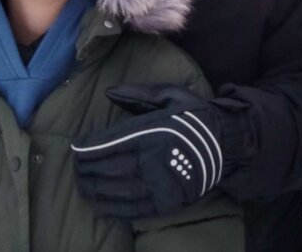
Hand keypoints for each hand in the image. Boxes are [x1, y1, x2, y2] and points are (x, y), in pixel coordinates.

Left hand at [72, 84, 224, 218]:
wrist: (226, 143)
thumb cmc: (194, 116)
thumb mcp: (169, 95)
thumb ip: (138, 95)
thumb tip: (108, 93)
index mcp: (152, 131)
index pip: (108, 144)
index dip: (87, 148)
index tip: (76, 148)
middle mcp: (153, 159)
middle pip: (107, 169)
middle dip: (86, 169)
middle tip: (75, 168)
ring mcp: (160, 183)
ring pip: (116, 190)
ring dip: (94, 189)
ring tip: (82, 185)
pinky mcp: (167, 202)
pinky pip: (133, 209)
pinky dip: (113, 208)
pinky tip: (101, 204)